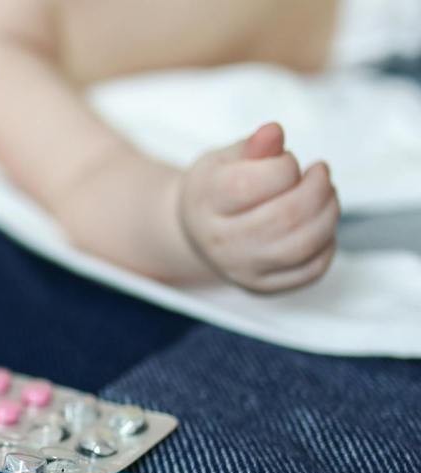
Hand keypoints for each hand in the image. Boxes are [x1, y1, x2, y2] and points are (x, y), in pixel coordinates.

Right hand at [179, 123, 338, 292]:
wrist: (196, 232)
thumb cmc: (217, 190)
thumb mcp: (225, 160)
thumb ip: (252, 147)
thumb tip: (273, 132)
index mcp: (207, 202)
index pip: (254, 185)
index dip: (285, 165)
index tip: (287, 161)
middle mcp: (220, 241)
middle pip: (287, 216)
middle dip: (318, 188)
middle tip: (320, 173)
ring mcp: (242, 269)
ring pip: (304, 245)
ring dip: (329, 213)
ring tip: (326, 196)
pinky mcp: (263, 286)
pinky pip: (311, 270)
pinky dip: (327, 244)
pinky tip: (318, 227)